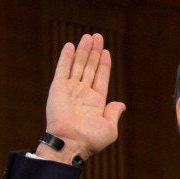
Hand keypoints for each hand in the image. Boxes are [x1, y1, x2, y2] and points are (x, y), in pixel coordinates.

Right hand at [37, 33, 124, 162]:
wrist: (71, 142)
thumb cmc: (91, 139)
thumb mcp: (110, 128)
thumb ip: (114, 113)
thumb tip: (120, 104)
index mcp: (96, 102)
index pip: (101, 78)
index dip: (104, 64)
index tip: (106, 52)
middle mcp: (83, 94)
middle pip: (90, 68)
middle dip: (94, 52)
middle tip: (98, 37)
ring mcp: (70, 90)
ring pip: (79, 65)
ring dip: (84, 50)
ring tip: (89, 37)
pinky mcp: (58, 88)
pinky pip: (63, 69)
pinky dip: (66, 57)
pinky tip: (70, 45)